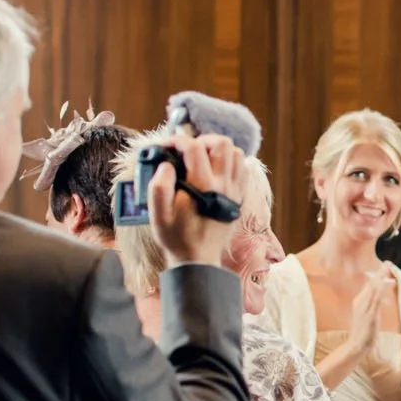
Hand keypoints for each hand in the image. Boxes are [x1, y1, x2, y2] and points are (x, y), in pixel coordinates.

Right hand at [149, 135, 245, 267]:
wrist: (199, 259)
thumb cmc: (176, 237)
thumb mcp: (158, 214)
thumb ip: (159, 186)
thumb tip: (166, 164)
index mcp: (203, 187)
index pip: (194, 148)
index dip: (177, 141)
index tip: (166, 146)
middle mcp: (224, 185)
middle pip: (223, 144)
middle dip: (202, 140)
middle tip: (188, 150)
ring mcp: (235, 191)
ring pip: (237, 154)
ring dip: (218, 150)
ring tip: (202, 157)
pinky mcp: (240, 197)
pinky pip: (243, 169)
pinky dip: (231, 162)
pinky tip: (216, 169)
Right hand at [346, 265, 393, 357]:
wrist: (357, 346)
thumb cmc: (364, 331)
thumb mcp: (369, 314)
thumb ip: (374, 304)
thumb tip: (381, 295)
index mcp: (360, 301)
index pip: (369, 285)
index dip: (377, 275)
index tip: (385, 266)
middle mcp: (360, 302)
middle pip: (371, 284)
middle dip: (380, 273)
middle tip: (388, 262)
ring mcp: (363, 309)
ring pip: (372, 290)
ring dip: (381, 278)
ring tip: (388, 270)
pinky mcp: (368, 316)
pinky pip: (375, 301)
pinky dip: (380, 291)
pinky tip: (386, 285)